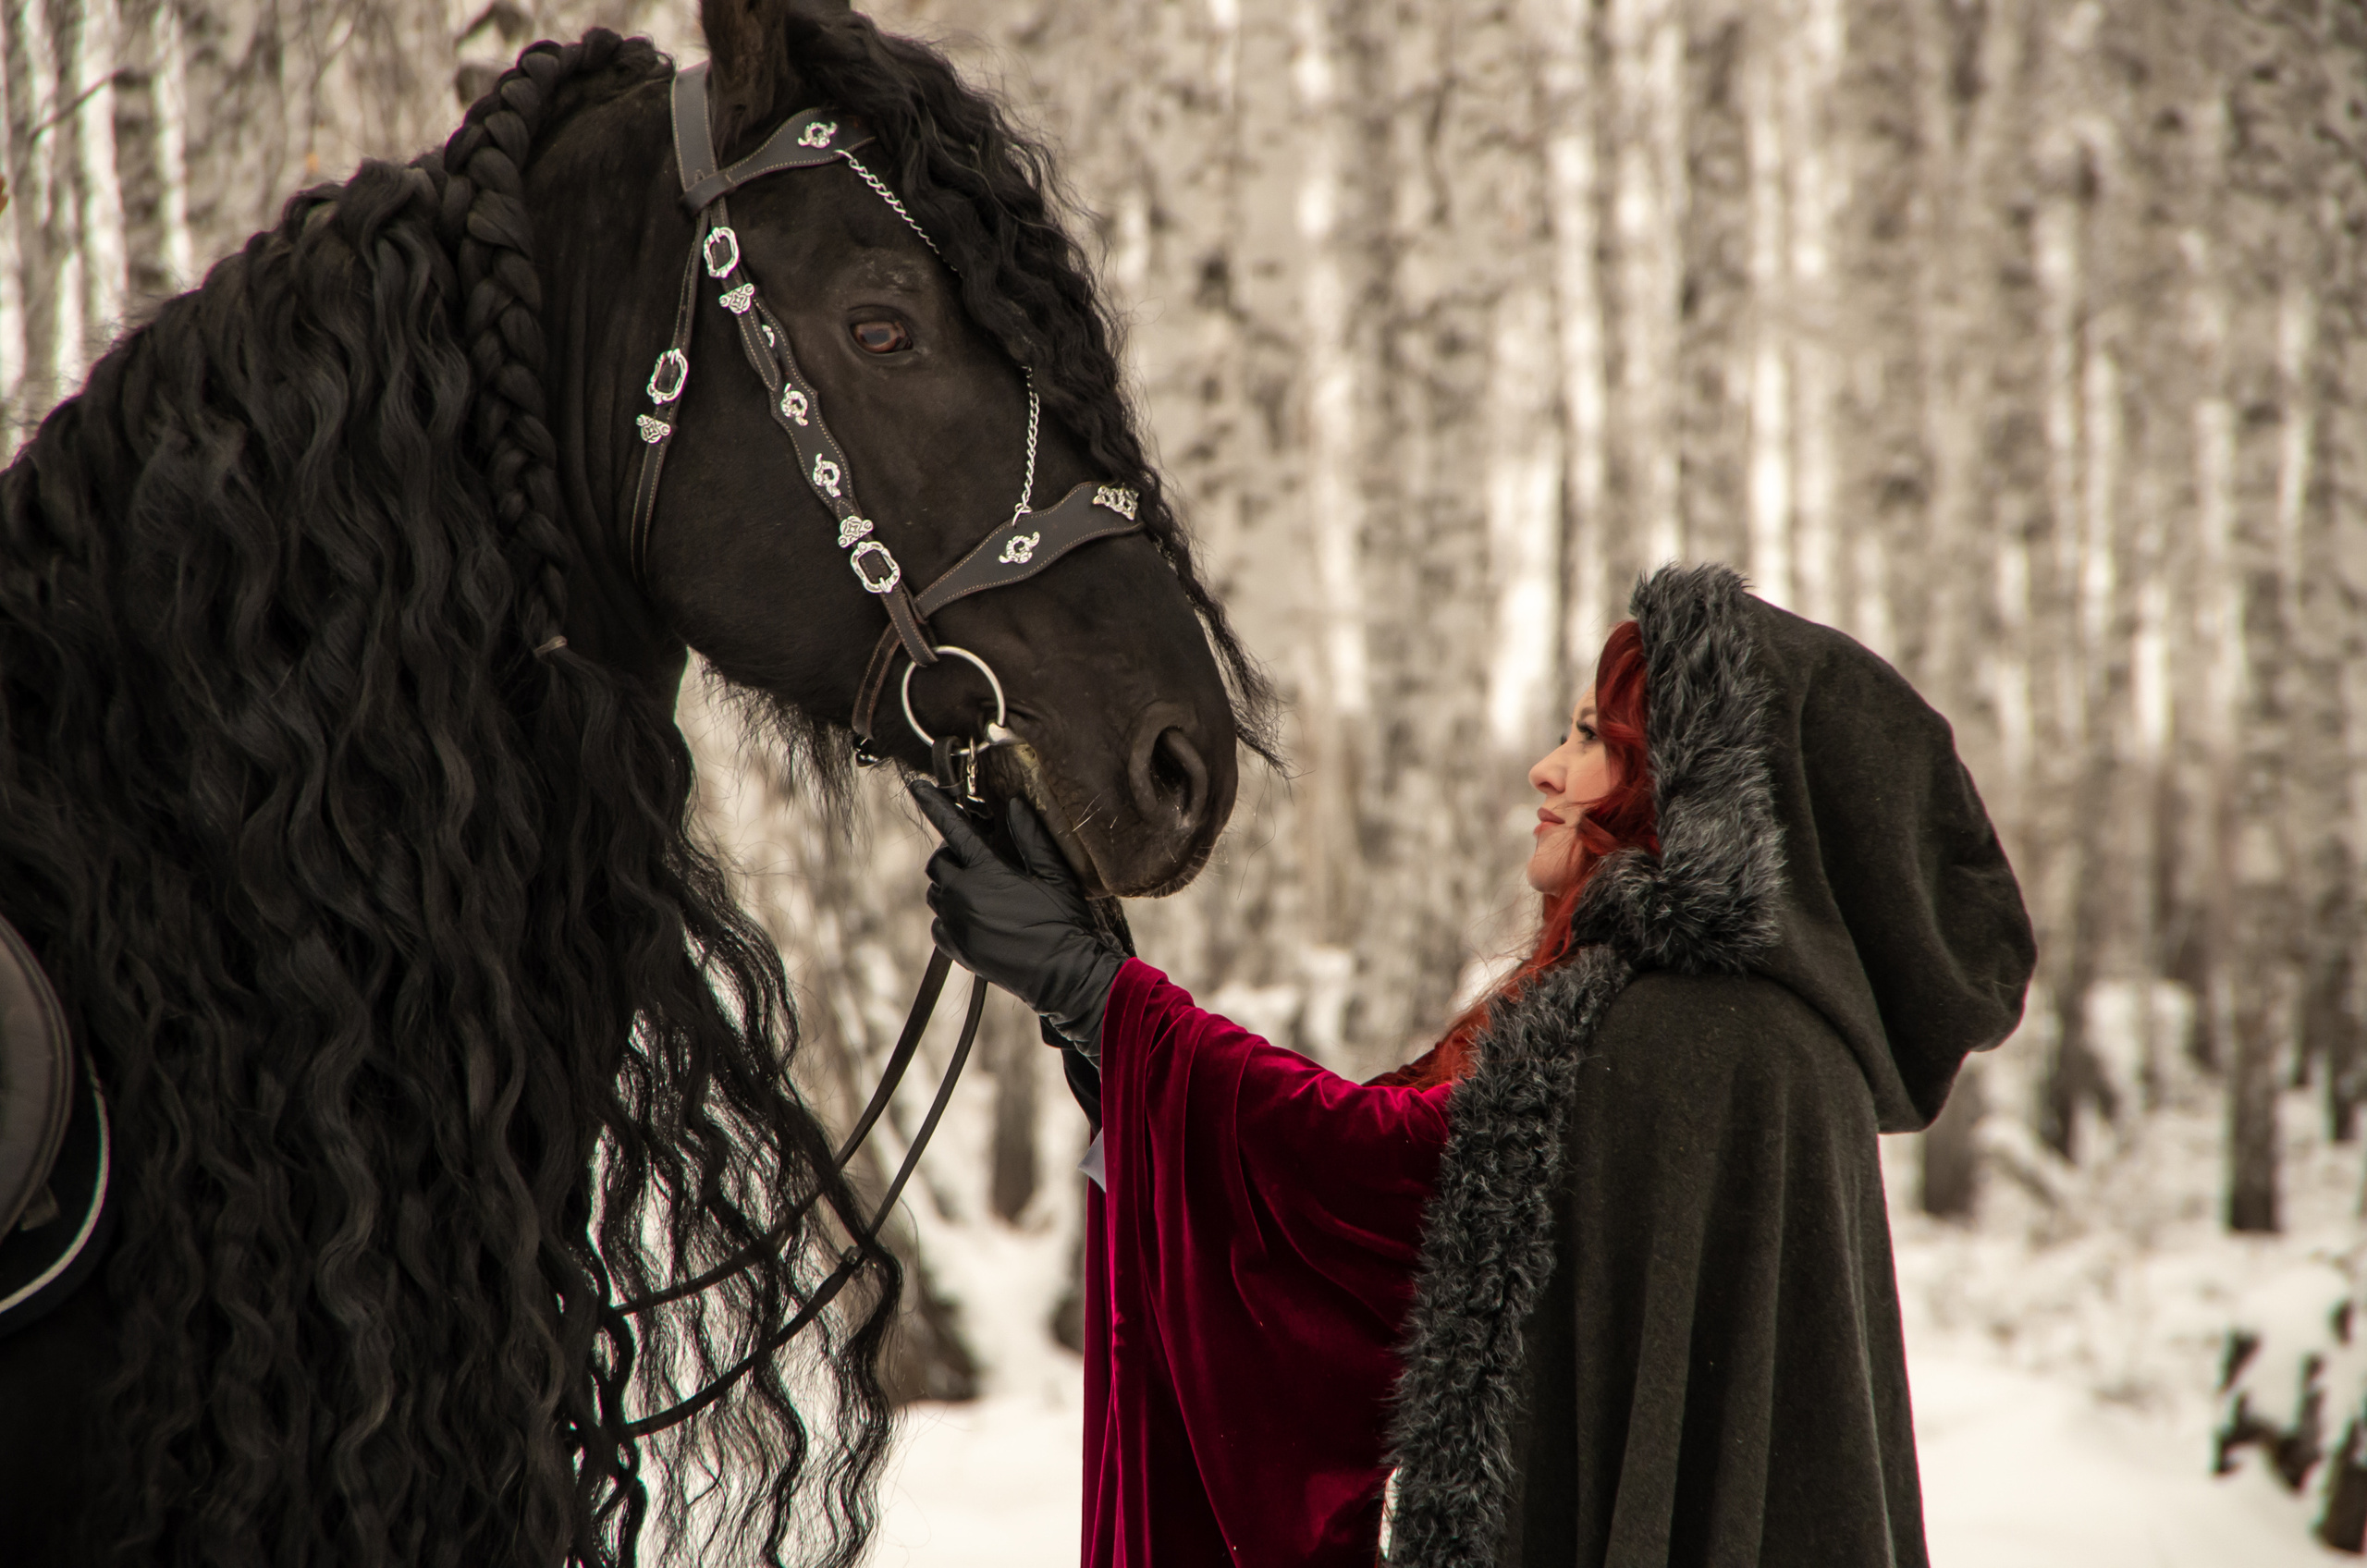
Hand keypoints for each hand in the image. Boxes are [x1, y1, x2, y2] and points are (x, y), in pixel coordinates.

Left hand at [911, 784, 1124, 1054]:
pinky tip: (977, 918)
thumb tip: (1015, 805)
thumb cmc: (1064, 922)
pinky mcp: (956, 950)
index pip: (954, 829)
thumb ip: (1032, 837)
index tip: (917, 785)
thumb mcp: (1055, 875)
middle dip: (952, 855)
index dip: (934, 804)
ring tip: (981, 891)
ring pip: (936, 894)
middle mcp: (963, 897)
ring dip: (950, 886)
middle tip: (978, 860)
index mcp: (987, 873)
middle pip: (938, 863)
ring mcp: (957, 926)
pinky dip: (950, 916)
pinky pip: (938, 924)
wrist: (1064, 976)